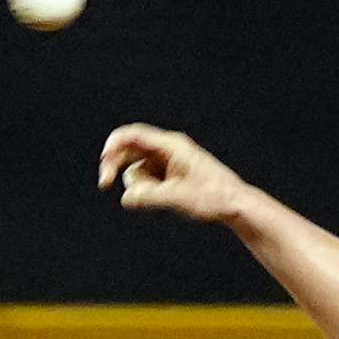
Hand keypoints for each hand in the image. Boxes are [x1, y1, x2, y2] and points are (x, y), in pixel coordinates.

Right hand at [95, 121, 256, 223]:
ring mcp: (166, 162)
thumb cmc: (212, 198)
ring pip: (136, 170)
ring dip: (139, 186)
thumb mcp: (179, 198)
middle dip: (116, 166)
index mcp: (171, 146)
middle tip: (104, 184)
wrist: (233, 204)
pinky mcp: (167, 175)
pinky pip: (145, 180)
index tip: (104, 159)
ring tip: (164, 198)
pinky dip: (146, 190)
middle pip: (129, 150)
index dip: (114, 144)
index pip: (134, 135)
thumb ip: (151, 197)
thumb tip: (127, 197)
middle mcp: (167, 149)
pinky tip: (165, 199)